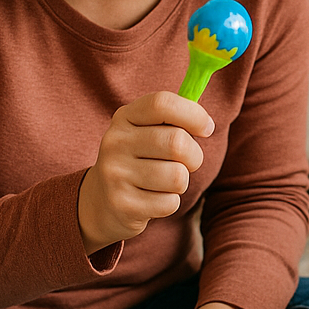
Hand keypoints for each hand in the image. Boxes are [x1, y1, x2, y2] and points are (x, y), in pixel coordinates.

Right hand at [78, 91, 213, 253]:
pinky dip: (170, 202)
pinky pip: (170, 203)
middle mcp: (115, 143)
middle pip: (177, 142)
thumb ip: (174, 121)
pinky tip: (153, 199)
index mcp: (124, 118)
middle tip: (188, 162)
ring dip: (181, 182)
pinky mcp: (123, 205)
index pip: (162, 104)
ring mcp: (116, 174)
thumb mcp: (147, 132)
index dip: (193, 114)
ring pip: (178, 176)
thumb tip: (206, 124)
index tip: (206, 128)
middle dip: (194, 156)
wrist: (101, 201)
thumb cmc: (140, 160)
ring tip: (166, 181)